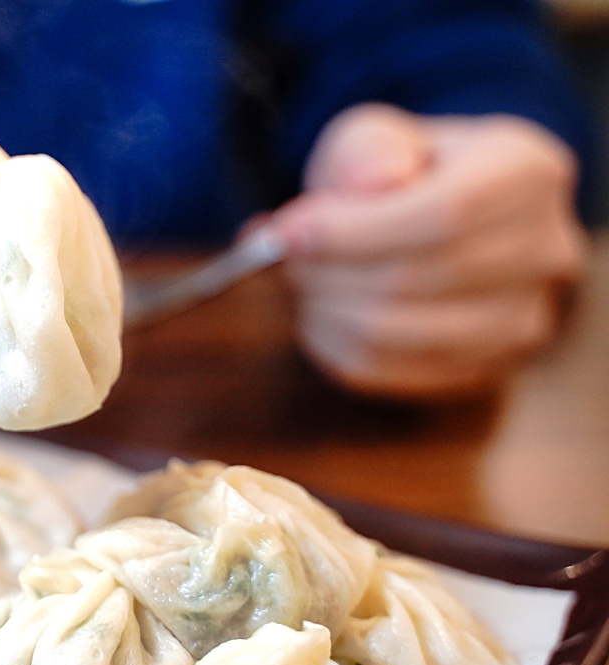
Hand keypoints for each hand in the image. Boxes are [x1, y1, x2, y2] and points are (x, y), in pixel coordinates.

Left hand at [266, 103, 587, 397]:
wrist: (432, 214)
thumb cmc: (399, 171)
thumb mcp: (377, 134)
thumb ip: (365, 149)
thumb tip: (369, 184)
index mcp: (527, 173)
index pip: (445, 214)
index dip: (355, 231)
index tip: (285, 234)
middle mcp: (543, 252)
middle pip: (413, 279)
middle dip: (325, 269)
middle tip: (277, 252)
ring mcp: (519, 320)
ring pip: (393, 334)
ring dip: (321, 308)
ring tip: (298, 276)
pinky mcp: (479, 369)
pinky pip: (383, 372)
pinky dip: (330, 343)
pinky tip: (317, 310)